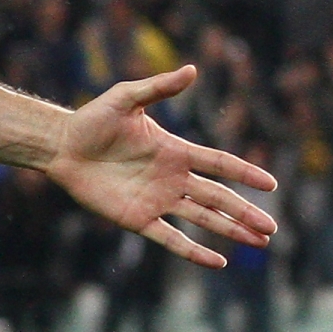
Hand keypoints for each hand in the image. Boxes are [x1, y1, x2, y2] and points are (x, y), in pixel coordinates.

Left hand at [46, 65, 277, 267]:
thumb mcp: (125, 98)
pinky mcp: (137, 218)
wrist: (61, 146)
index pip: (219, 164)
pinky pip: (170, 238)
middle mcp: (172, 178)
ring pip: (203, 219)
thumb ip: (158, 88)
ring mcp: (157, 200)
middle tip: (272, 228)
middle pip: (218, 198)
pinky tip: (218, 262)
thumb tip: (192, 69)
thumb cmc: (91, 120)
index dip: (245, 173)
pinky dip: (193, 251)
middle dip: (246, 212)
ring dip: (230, 230)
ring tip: (259, 241)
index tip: (271, 185)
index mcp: (175, 151)